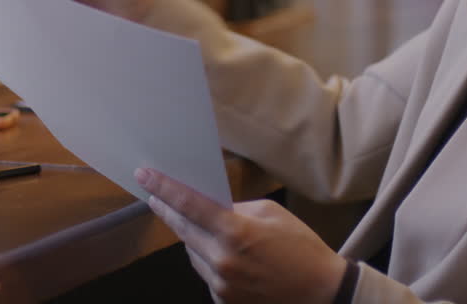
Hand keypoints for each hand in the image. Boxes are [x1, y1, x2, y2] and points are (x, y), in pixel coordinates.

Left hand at [135, 167, 346, 303]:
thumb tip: (210, 207)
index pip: (188, 205)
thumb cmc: (301, 248)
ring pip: (192, 253)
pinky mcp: (223, 300)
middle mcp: (222, 260)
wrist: (322, 292)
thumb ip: (235, 209)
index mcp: (235, 232)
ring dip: (192, 237)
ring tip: (203, 226)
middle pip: (182, 230)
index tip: (144, 176)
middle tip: (155, 196)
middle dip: (168, 211)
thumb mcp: (271, 213)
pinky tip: (223, 254)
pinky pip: (205, 273)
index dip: (164, 188)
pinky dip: (207, 260)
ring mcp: (221, 284)